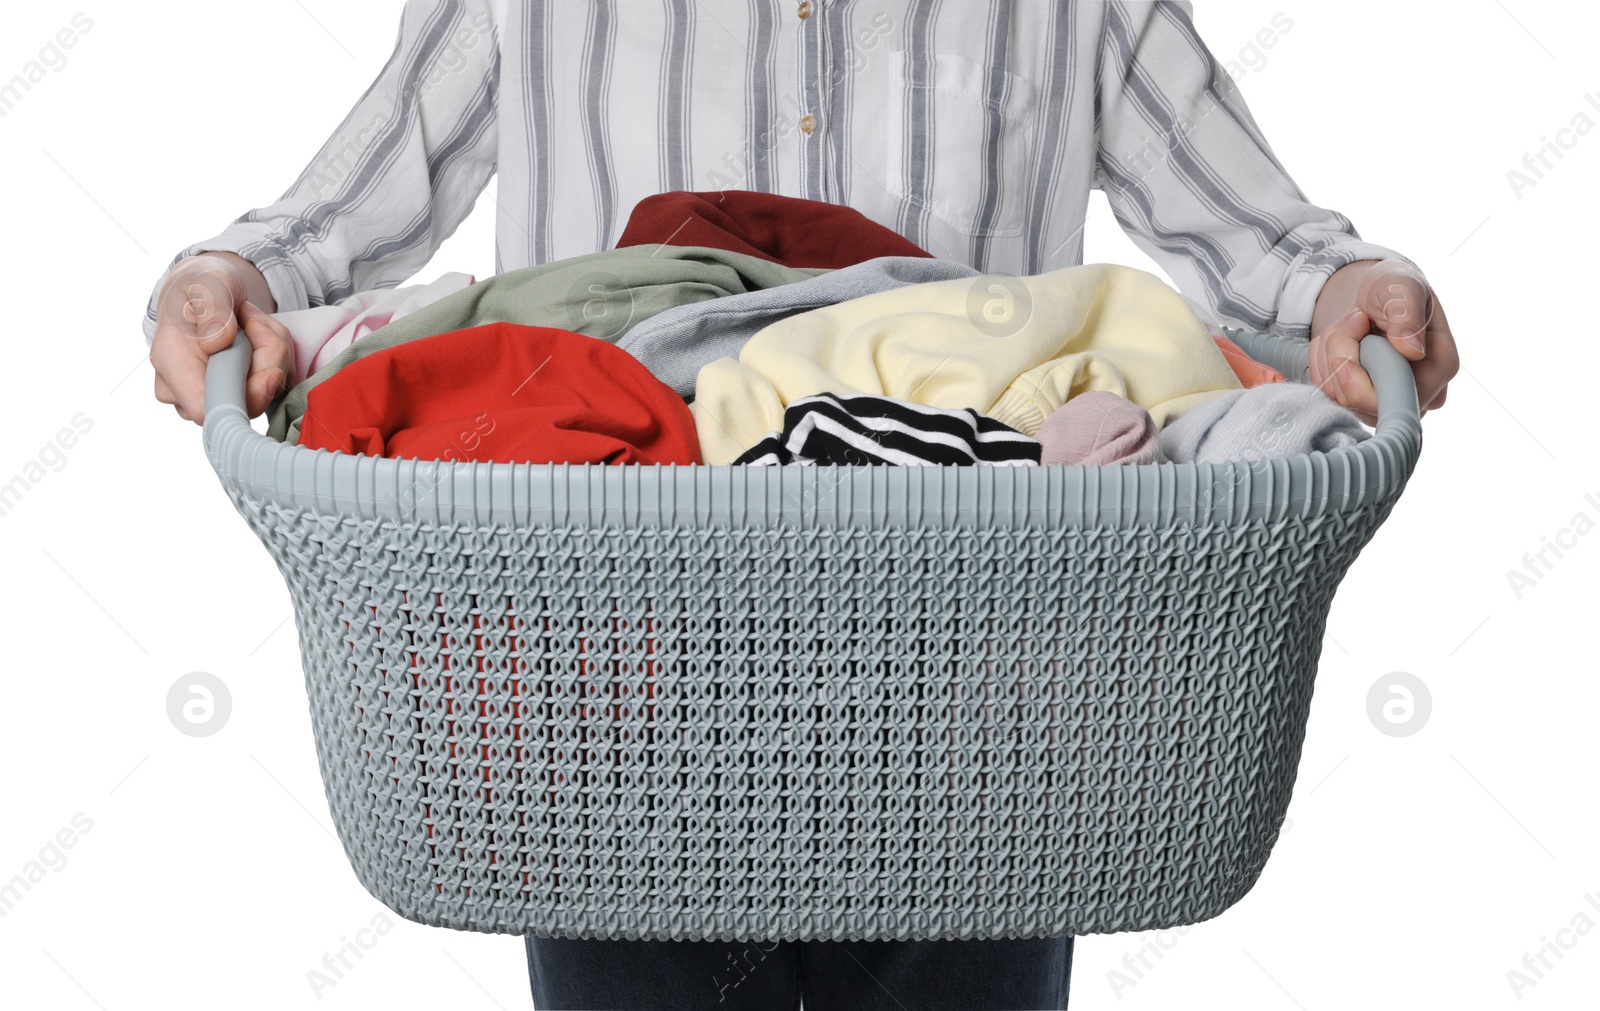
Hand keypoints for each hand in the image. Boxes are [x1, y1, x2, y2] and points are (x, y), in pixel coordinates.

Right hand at [150, 252, 291, 423]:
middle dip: (268, 362)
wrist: (206, 292)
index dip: (243, 395)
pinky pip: (268, 391)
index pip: (205, 409)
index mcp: (171, 361)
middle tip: (259, 323)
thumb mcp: (209, 282)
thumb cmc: (202, 285)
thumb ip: (213, 308)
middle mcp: (183, 389)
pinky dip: (276, 363)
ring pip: (260, 396)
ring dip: (273, 358)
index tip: (265, 362)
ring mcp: (207, 396)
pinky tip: (261, 339)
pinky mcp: (232, 395)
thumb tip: (217, 342)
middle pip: (243, 403)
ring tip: (255, 323)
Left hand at [1308, 258, 1457, 425]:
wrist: (1376, 295)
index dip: (1363, 374)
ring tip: (1352, 325)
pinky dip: (1321, 362)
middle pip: (1361, 401)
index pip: (1397, 397)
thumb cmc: (1396, 287)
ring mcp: (1388, 401)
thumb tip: (1411, 350)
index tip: (1355, 329)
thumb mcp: (1403, 286)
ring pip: (1338, 396)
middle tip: (1354, 319)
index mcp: (1440, 368)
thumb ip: (1407, 313)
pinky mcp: (1360, 402)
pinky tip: (1340, 340)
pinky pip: (1326, 392)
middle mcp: (1417, 393)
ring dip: (1330, 354)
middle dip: (1342, 355)